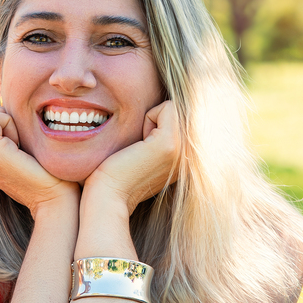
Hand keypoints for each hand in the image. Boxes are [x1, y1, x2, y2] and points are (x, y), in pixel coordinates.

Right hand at [0, 103, 79, 217]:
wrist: (54, 200)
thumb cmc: (49, 174)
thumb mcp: (22, 150)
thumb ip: (9, 134)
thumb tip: (9, 108)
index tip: (16, 136)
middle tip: (16, 134)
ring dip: (2, 118)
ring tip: (19, 143)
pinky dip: (8, 122)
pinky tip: (21, 145)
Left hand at [84, 100, 180, 215]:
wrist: (110, 195)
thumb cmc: (121, 173)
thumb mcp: (152, 152)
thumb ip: (167, 135)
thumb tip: (171, 109)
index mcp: (191, 158)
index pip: (183, 118)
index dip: (158, 125)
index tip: (145, 151)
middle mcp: (193, 155)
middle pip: (181, 111)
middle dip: (157, 121)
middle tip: (142, 149)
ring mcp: (185, 150)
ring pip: (174, 109)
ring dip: (152, 121)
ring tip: (141, 148)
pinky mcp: (170, 143)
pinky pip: (167, 107)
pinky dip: (148, 118)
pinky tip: (140, 145)